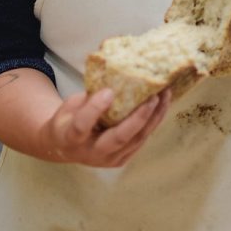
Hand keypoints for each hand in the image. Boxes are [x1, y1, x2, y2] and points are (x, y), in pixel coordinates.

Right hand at [39, 88, 171, 166]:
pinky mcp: (122, 159)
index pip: (82, 125)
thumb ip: (89, 95)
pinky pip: (141, 140)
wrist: (65, 147)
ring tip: (165, 95)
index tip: (109, 90)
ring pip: (136, 140)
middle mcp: (91, 153)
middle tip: (153, 97)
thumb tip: (114, 71)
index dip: (95, 109)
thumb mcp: (70, 105)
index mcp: (70, 137)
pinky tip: (162, 105)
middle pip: (118, 138)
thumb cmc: (68, 119)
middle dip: (138, 118)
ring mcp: (108, 159)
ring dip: (153, 117)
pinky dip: (154, 121)